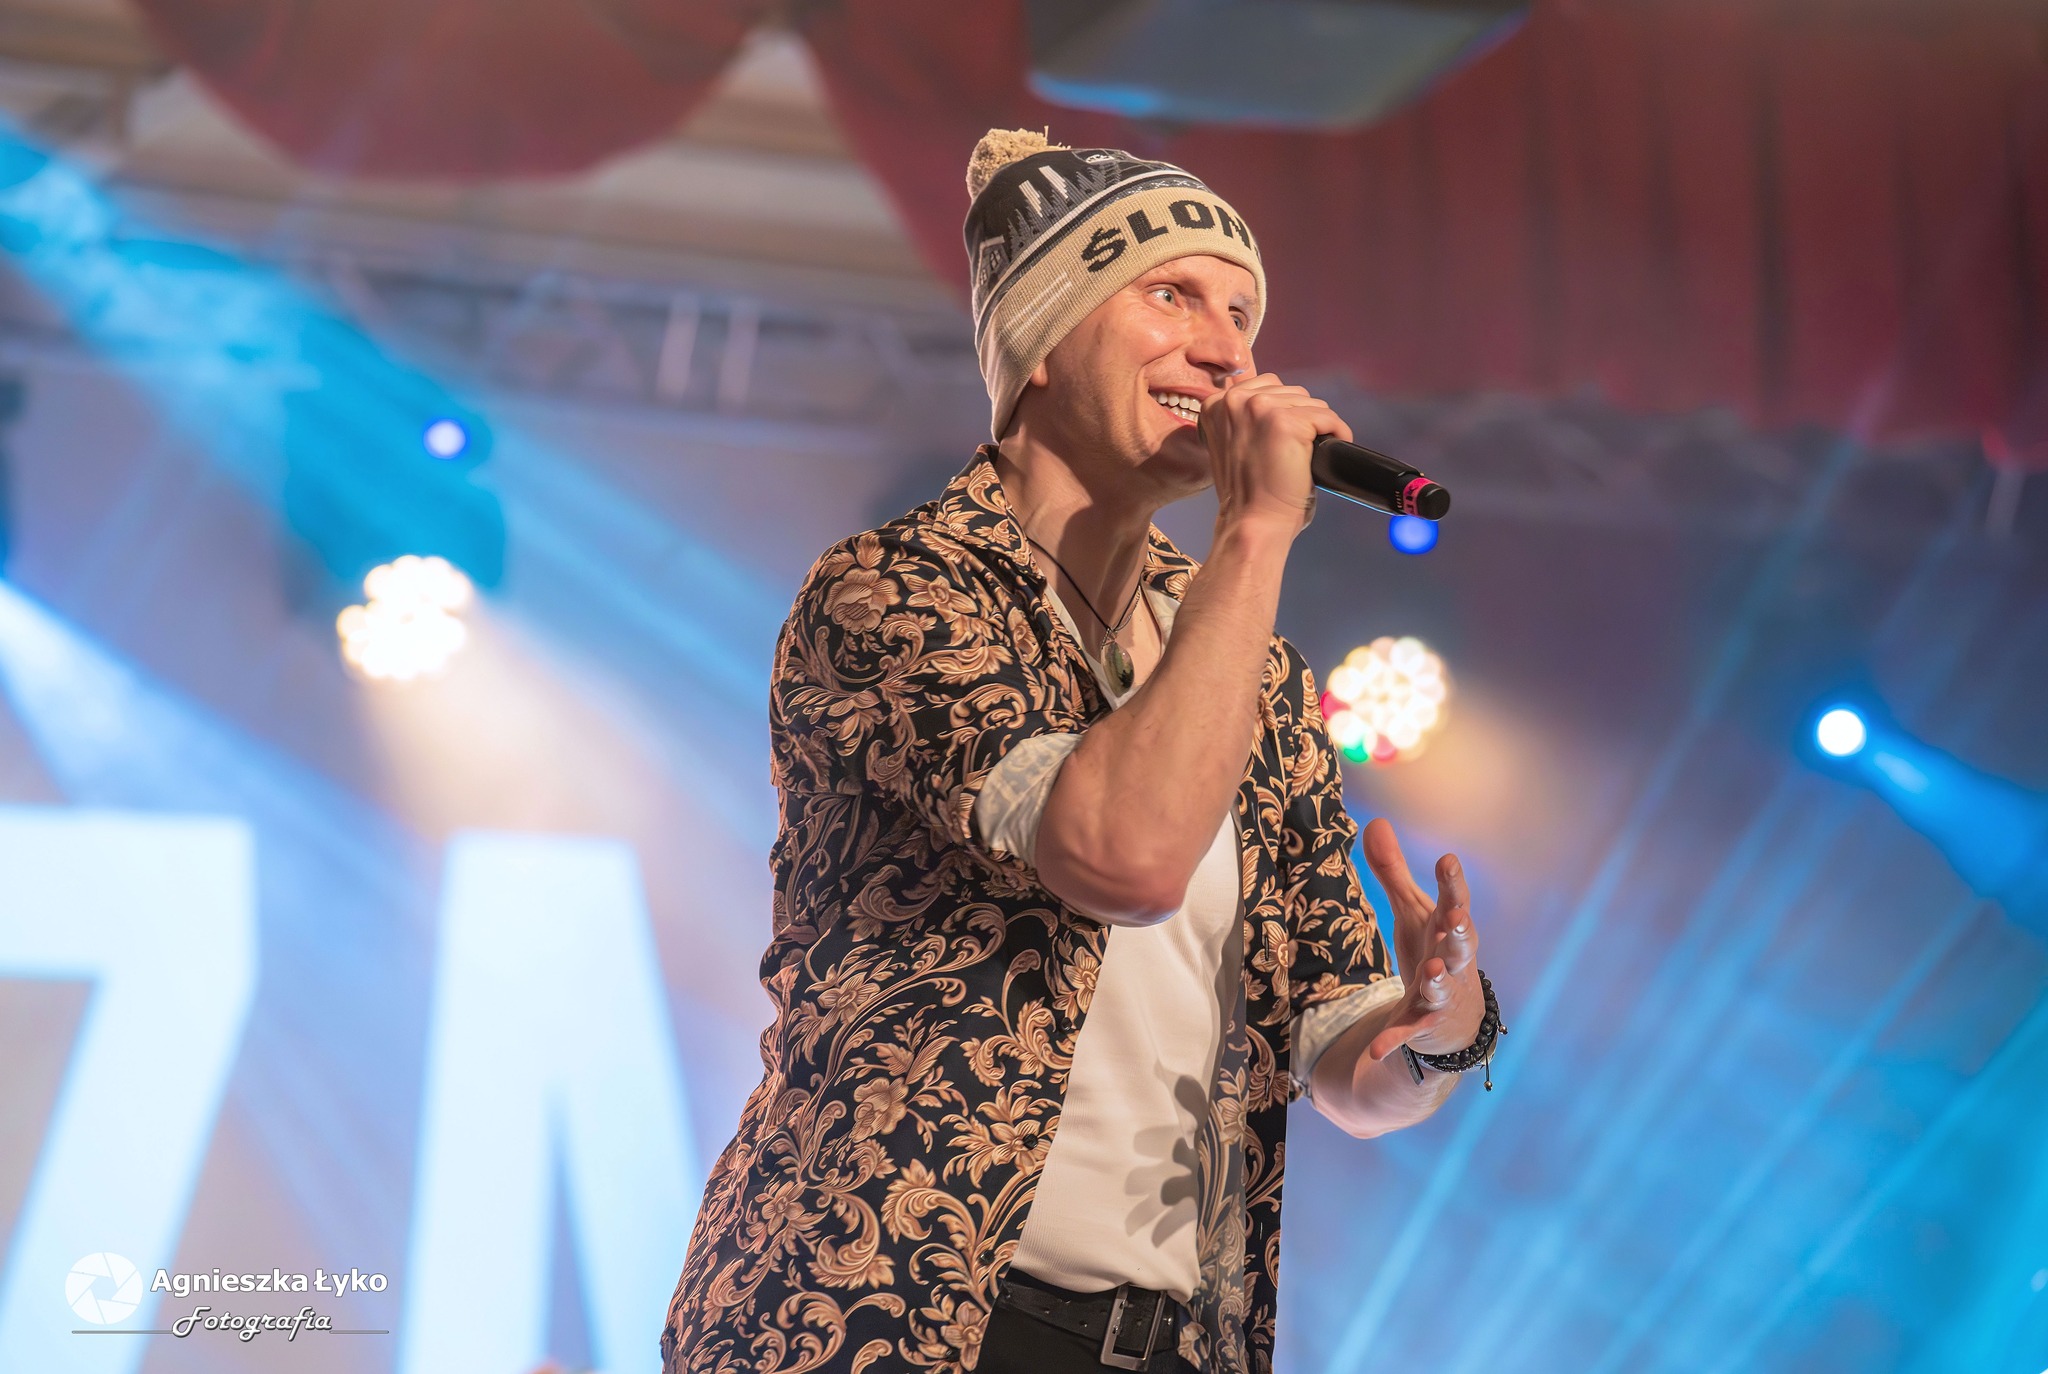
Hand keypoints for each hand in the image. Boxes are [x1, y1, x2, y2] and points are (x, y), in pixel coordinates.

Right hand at [1198, 372, 1350, 539]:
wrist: (1252, 523)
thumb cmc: (1246, 494)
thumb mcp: (1233, 444)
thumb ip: (1245, 419)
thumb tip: (1278, 403)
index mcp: (1216, 403)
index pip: (1267, 386)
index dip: (1284, 410)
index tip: (1288, 436)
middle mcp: (1234, 399)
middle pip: (1291, 391)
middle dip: (1302, 418)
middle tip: (1300, 450)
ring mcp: (1260, 408)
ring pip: (1311, 403)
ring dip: (1318, 427)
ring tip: (1311, 453)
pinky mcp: (1286, 422)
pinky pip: (1327, 417)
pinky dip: (1337, 433)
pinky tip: (1327, 451)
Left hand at [1359, 817, 1484, 1062]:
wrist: (1453, 1020)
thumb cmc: (1435, 952)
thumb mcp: (1412, 913)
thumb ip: (1394, 872)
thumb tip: (1374, 821)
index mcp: (1450, 930)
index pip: (1457, 902)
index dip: (1453, 882)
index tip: (1447, 860)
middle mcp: (1453, 962)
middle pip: (1461, 946)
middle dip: (1459, 933)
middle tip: (1455, 919)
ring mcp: (1441, 996)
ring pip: (1442, 988)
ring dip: (1438, 981)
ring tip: (1430, 973)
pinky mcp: (1422, 1025)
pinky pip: (1408, 1032)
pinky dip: (1394, 1040)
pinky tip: (1376, 1049)